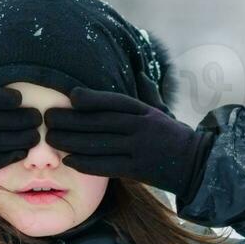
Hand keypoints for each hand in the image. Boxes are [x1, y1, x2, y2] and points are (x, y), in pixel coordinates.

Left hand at [43, 86, 213, 196]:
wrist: (195, 164)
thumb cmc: (169, 136)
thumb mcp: (158, 111)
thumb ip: (143, 94)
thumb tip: (135, 73)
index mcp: (145, 111)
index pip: (116, 101)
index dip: (93, 98)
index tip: (71, 95)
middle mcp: (142, 127)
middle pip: (102, 122)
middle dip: (72, 120)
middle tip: (49, 118)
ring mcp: (140, 149)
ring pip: (100, 143)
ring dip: (72, 141)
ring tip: (51, 139)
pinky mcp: (138, 170)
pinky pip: (108, 166)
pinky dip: (87, 164)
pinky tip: (69, 160)